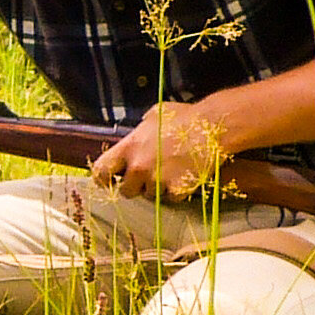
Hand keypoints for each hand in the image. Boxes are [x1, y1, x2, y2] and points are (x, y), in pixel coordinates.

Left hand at [88, 101, 232, 200]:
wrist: (213, 126)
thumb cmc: (185, 117)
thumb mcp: (154, 115)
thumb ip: (139, 130)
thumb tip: (136, 134)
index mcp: (129, 147)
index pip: (101, 171)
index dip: (104, 179)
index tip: (110, 180)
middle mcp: (139, 167)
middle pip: (126, 191)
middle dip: (136, 185)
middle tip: (151, 174)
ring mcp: (157, 180)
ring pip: (150, 196)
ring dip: (158, 188)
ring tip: (172, 170)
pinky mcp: (177, 189)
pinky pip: (171, 199)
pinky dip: (177, 192)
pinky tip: (184, 176)